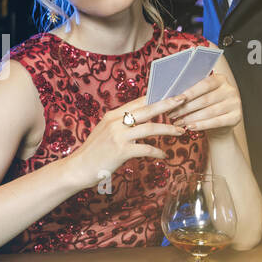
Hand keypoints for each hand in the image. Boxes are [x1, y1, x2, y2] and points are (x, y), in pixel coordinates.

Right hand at [64, 94, 185, 189]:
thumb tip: (139, 118)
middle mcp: (115, 122)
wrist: (78, 168)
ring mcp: (118, 136)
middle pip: (147, 109)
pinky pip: (146, 149)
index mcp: (112, 115)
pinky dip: (158, 151)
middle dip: (168, 103)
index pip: (138, 101)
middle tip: (183, 99)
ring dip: (169, 129)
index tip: (171, 93)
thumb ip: (120, 124)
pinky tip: (164, 155)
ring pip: (150, 128)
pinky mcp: (121, 151)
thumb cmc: (94, 152)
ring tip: (181, 131)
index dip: (156, 96)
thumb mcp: (105, 132)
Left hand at [167, 71, 241, 135]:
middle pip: (204, 100)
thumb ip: (192, 92)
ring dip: (190, 118)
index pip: (204, 84)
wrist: (221, 124)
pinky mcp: (236, 117)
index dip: (189, 93)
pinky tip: (190, 127)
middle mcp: (230, 90)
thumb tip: (172, 95)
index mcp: (221, 79)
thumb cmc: (206, 106)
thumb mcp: (201, 96)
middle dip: (185, 108)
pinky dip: (201, 125)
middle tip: (171, 114)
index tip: (175, 100)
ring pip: (209, 112)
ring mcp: (235, 103)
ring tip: (178, 122)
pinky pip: (216, 122)